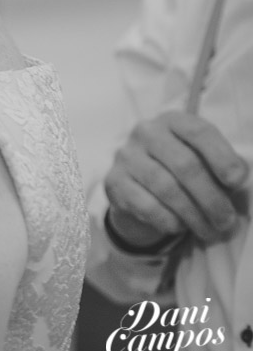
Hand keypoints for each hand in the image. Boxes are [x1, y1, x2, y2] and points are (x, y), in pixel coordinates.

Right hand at [104, 111, 248, 247]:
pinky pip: (145, 204)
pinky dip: (167, 220)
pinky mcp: (113, 180)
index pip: (199, 132)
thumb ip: (223, 164)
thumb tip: (238, 177)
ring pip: (166, 188)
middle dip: (211, 198)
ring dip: (193, 215)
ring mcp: (126, 155)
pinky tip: (179, 227)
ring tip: (209, 231)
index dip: (222, 157)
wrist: (138, 187)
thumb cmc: (180, 171)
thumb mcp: (203, 159)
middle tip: (227, 221)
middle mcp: (146, 132)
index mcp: (173, 120)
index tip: (237, 182)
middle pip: (185, 165)